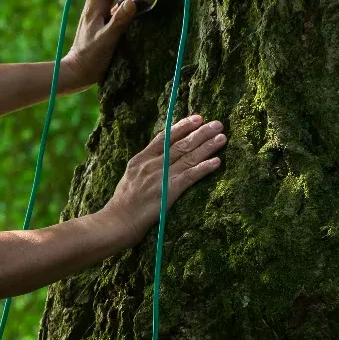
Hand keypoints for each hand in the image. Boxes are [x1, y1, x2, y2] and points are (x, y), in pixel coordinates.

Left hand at [61, 0, 137, 91]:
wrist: (76, 73)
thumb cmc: (90, 57)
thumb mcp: (107, 39)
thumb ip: (120, 20)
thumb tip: (131, 2)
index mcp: (93, 9)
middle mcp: (94, 10)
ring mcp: (96, 18)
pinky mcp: (99, 26)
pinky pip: (110, 8)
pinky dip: (119, 0)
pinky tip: (127, 3)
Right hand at [100, 115, 226, 245]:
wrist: (116, 221)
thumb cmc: (123, 204)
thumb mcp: (130, 177)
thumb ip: (144, 167)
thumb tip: (157, 159)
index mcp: (141, 159)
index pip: (165, 137)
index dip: (182, 126)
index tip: (197, 118)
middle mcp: (152, 164)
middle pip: (180, 144)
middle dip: (201, 132)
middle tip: (217, 124)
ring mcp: (161, 176)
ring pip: (188, 157)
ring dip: (207, 146)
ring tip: (222, 137)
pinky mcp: (169, 191)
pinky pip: (191, 176)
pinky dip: (204, 168)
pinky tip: (217, 162)